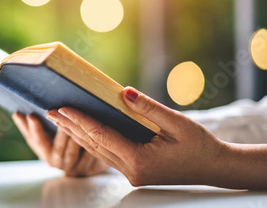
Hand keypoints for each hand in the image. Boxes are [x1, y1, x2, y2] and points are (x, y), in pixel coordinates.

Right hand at [13, 112, 107, 176]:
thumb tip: (16, 113)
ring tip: (75, 123)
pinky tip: (92, 136)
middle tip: (58, 115)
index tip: (31, 115)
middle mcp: (55, 161)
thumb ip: (30, 127)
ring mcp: (70, 166)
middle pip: (56, 148)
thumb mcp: (42, 137)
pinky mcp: (86, 169)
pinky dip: (89, 148)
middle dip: (58, 132)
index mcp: (42, 151)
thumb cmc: (58, 145)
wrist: (79, 163)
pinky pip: (88, 158)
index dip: (33, 128)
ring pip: (71, 152)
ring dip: (73, 138)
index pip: (35, 140)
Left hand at [46, 86, 266, 189]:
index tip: (62, 107)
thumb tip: (124, 92)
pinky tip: (82, 131)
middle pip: (94, 146)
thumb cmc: (200, 145)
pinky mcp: (134, 172)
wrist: (216, 168)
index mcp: (140, 161)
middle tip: (50, 111)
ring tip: (59, 119)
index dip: (81, 121)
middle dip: (71, 127)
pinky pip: (107, 155)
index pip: (102, 137)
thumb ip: (149, 108)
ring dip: (78, 135)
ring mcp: (131, 175)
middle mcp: (131, 172)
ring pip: (97, 152)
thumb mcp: (178, 123)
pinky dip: (92, 141)